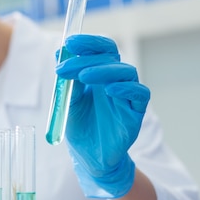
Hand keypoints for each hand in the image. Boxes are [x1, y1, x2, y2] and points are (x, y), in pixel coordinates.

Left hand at [56, 35, 149, 198]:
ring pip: (126, 72)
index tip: (70, 42)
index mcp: (99, 75)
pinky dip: (126, 88)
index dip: (88, 43)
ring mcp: (127, 95)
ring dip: (104, 70)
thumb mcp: (68, 101)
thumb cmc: (80, 127)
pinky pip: (139, 94)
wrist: (89, 157)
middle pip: (111, 57)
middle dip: (88, 57)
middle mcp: (115, 81)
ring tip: (83, 76)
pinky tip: (109, 90)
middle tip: (66, 67)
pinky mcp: (136, 112)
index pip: (100, 50)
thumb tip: (59, 52)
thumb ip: (67, 79)